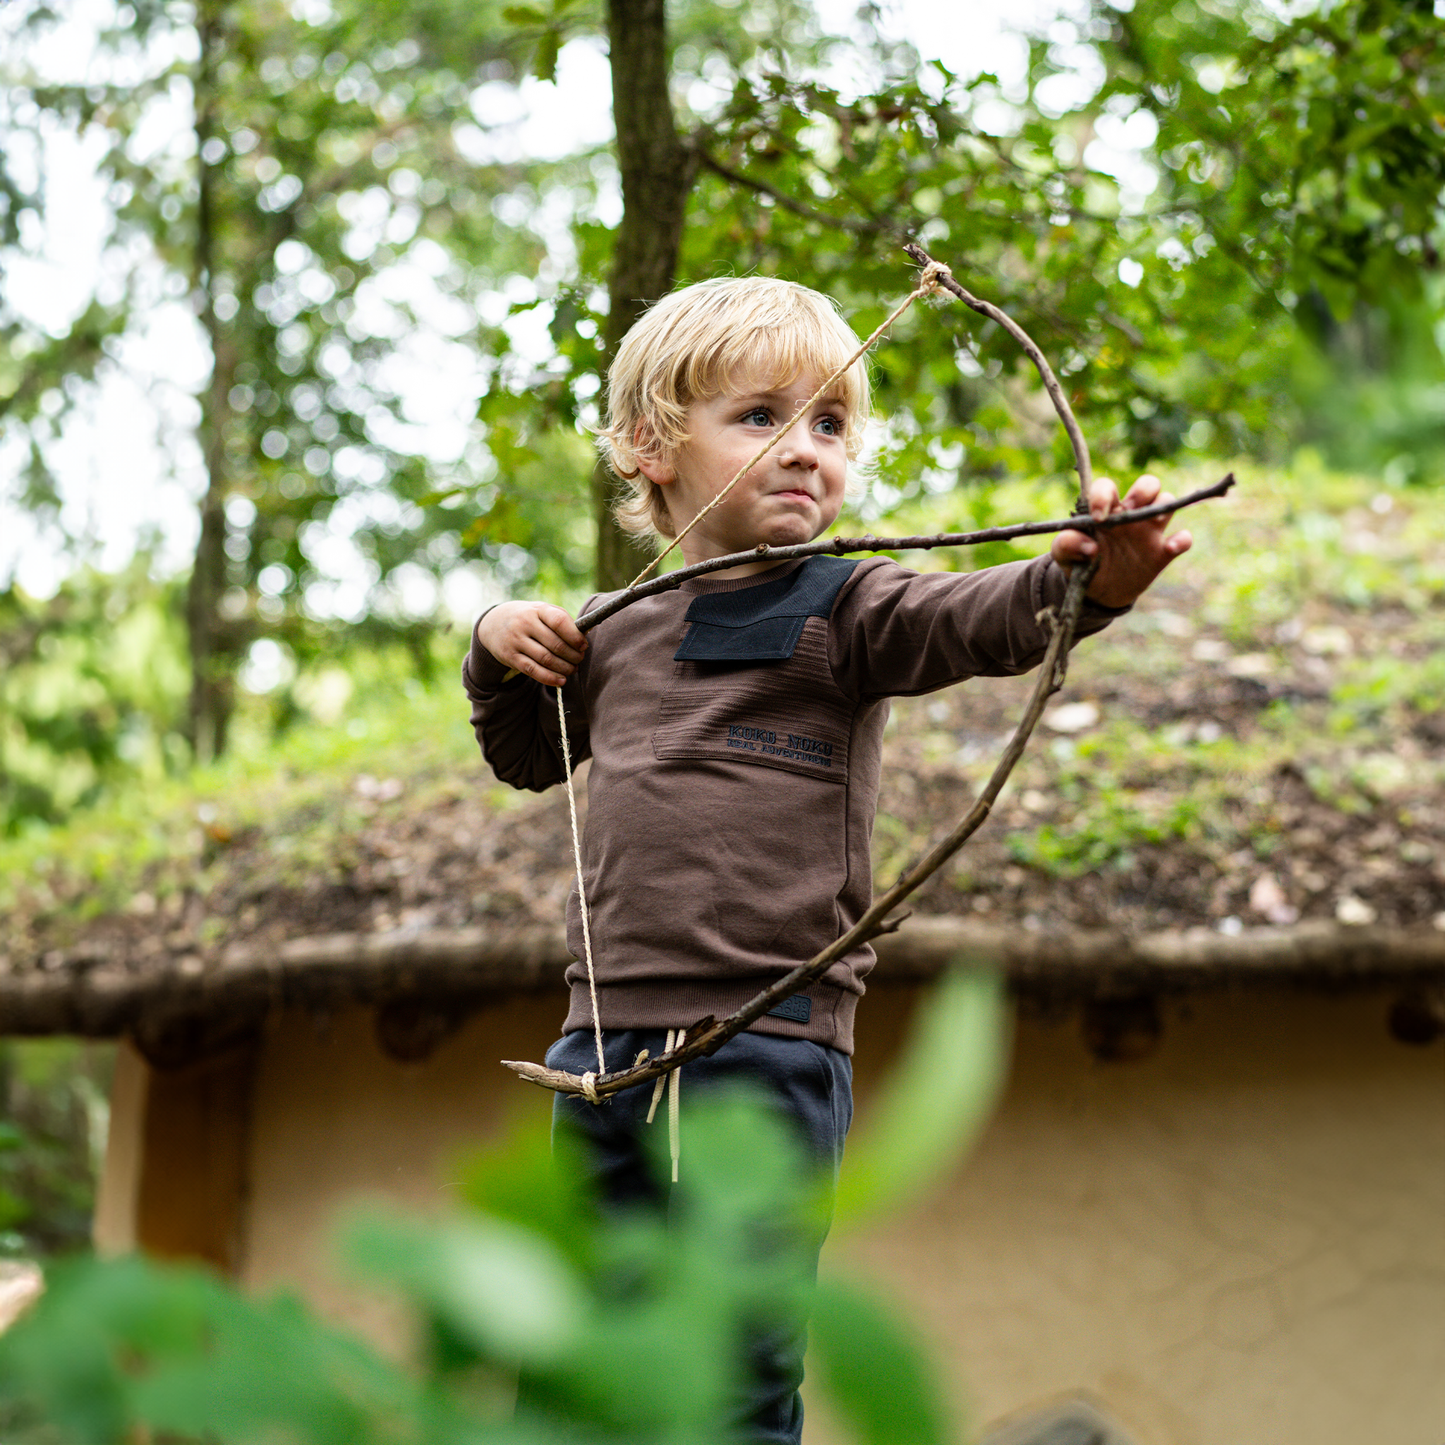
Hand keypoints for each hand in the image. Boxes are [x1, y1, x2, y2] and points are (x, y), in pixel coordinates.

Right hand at [476, 601, 585, 687]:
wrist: (494, 624)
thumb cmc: (529, 618)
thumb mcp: (542, 611)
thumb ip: (563, 621)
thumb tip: (585, 636)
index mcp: (537, 610)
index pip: (559, 621)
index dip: (575, 636)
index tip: (584, 646)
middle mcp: (524, 624)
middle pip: (555, 644)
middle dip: (572, 655)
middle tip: (579, 660)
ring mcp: (516, 640)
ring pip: (545, 659)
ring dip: (563, 668)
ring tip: (572, 670)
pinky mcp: (510, 657)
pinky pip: (533, 670)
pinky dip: (550, 678)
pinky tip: (561, 681)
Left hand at [1050, 473, 1192, 608]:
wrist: (1099, 593)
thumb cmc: (1081, 565)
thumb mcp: (1064, 556)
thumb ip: (1066, 545)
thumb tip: (1089, 546)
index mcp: (1105, 511)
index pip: (1107, 487)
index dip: (1103, 495)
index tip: (1098, 517)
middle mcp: (1130, 515)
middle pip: (1148, 484)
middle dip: (1143, 490)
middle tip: (1130, 509)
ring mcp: (1149, 532)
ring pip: (1167, 501)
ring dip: (1163, 505)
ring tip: (1153, 521)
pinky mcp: (1162, 552)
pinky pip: (1183, 539)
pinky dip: (1182, 539)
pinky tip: (1170, 547)